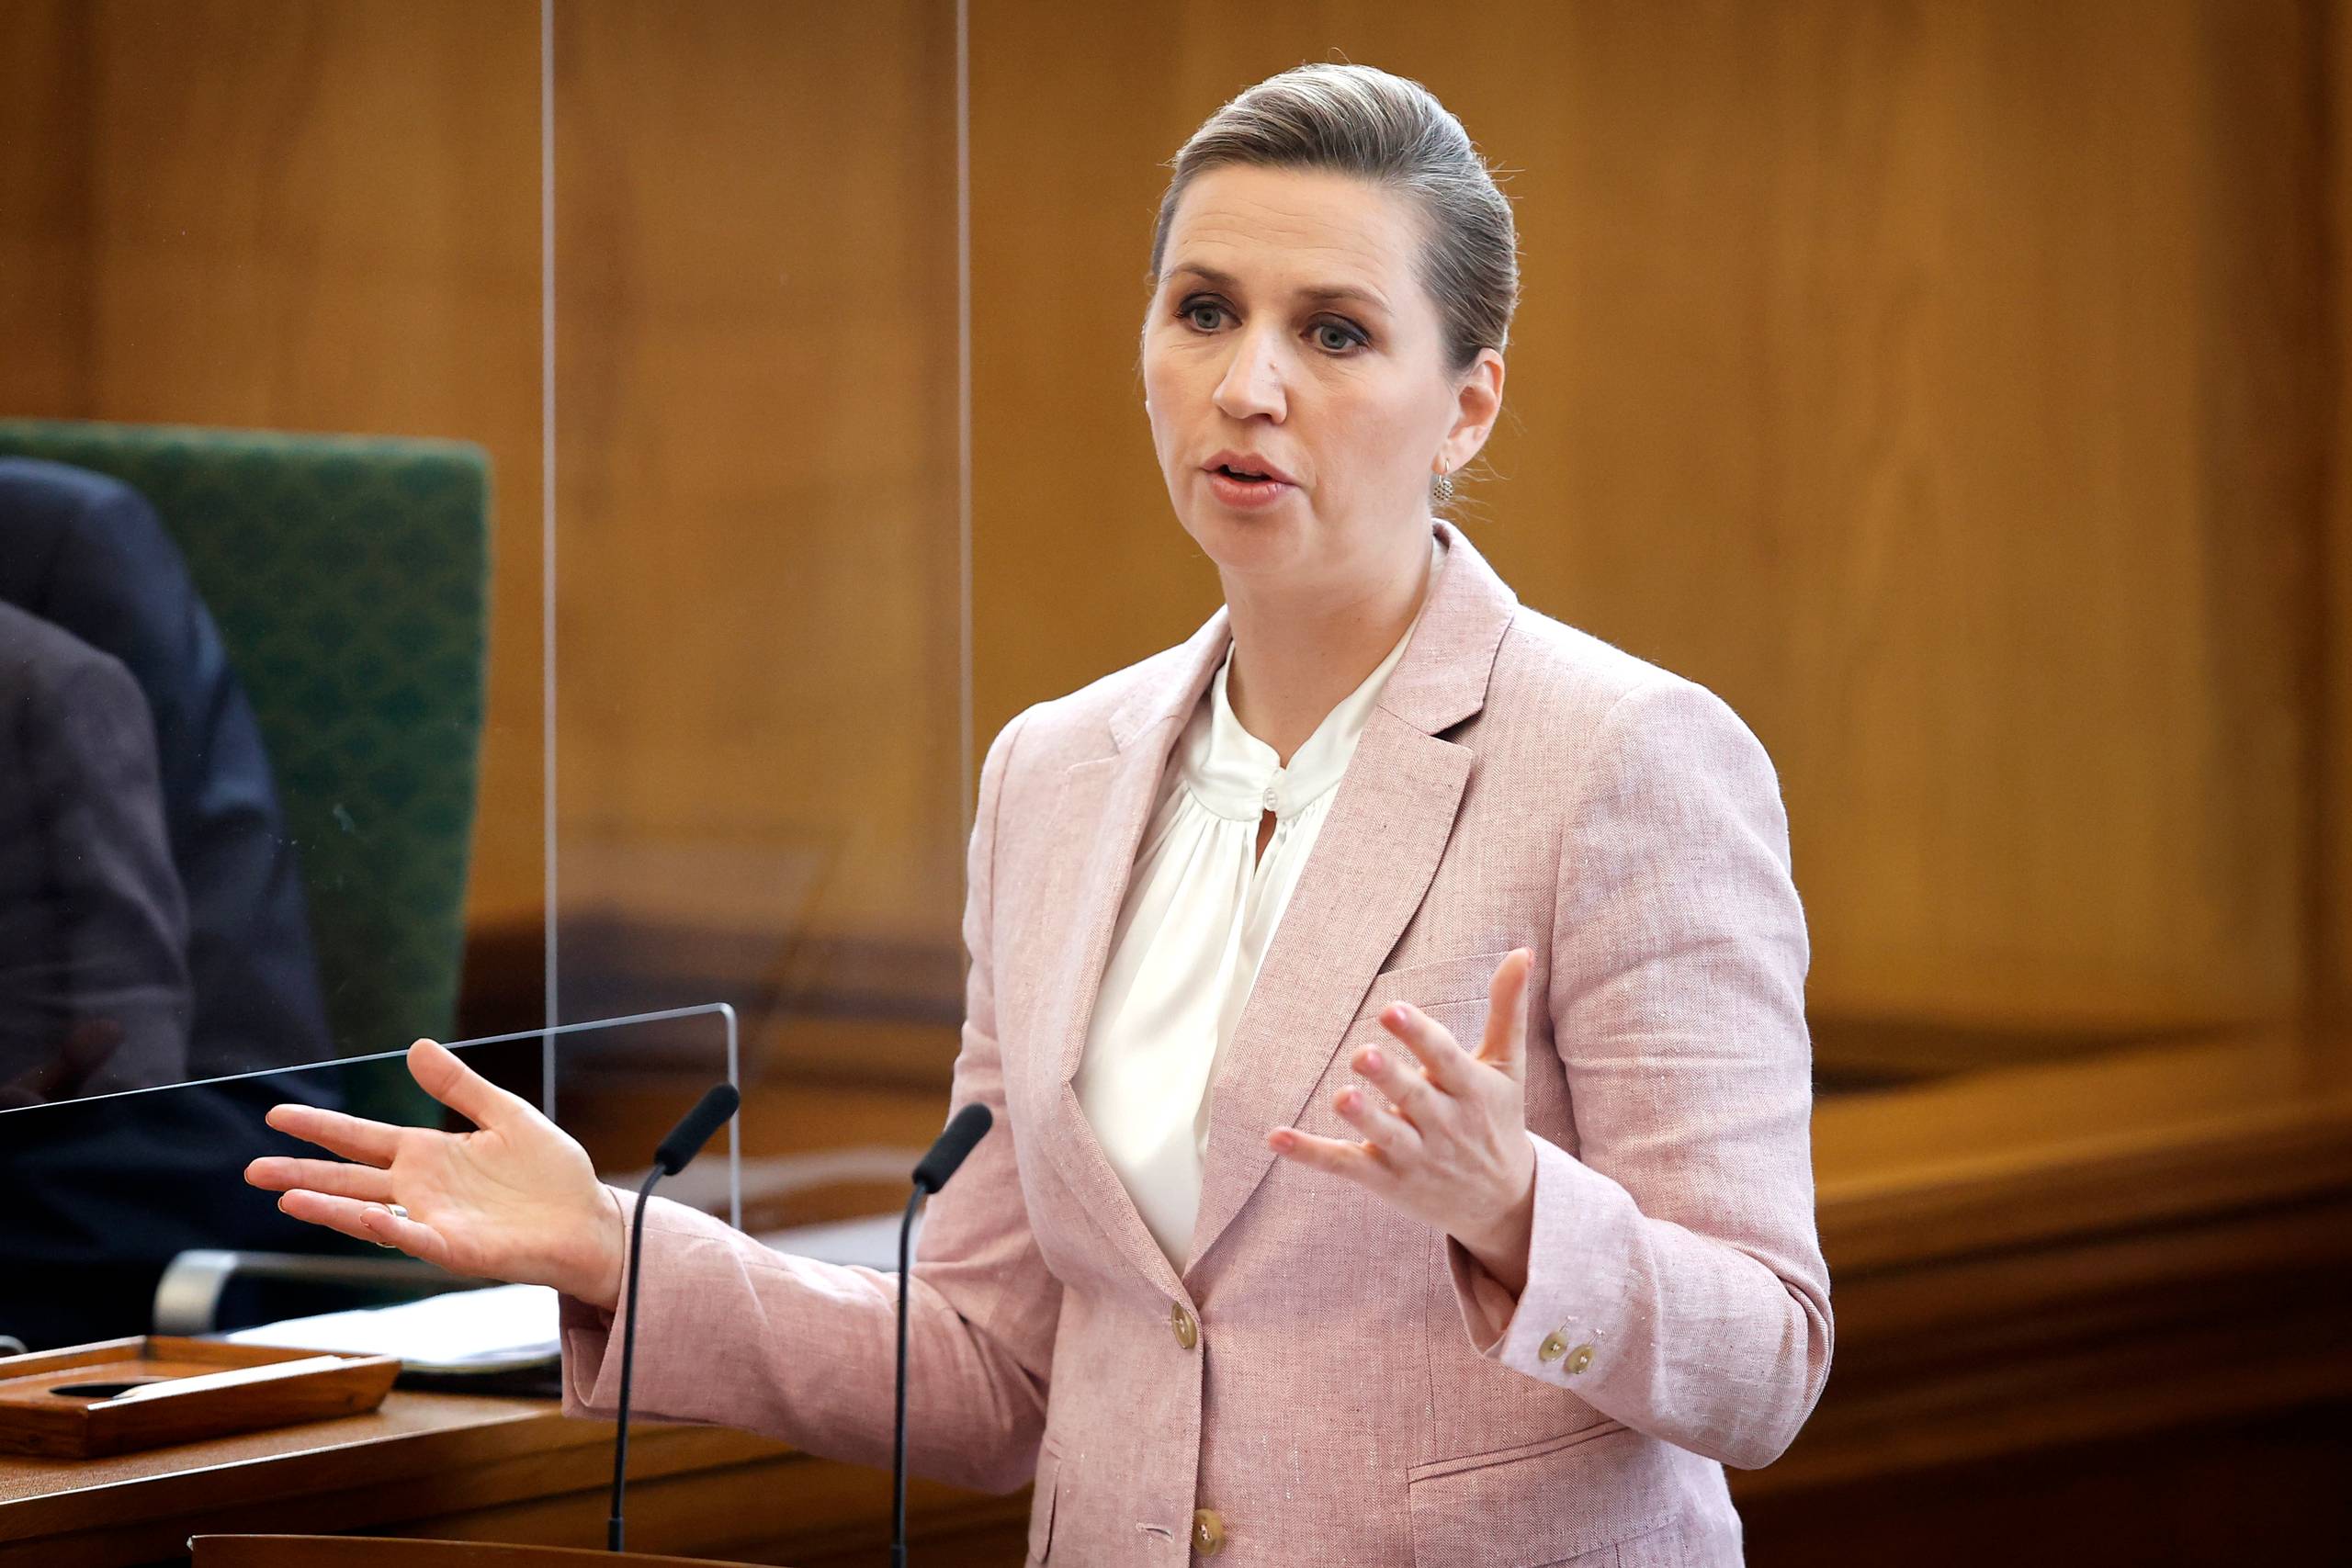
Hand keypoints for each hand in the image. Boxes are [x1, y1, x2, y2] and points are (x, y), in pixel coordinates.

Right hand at [245, 1038, 627, 1309]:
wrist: (588, 1220)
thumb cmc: (549, 1173)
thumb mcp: (505, 1114)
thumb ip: (459, 1086)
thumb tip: (415, 1048)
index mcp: (429, 1155)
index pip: (362, 1138)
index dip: (321, 1127)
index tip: (276, 1115)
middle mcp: (422, 1191)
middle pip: (349, 1179)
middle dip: (302, 1174)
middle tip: (252, 1169)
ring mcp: (435, 1222)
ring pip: (368, 1213)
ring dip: (328, 1206)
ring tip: (284, 1197)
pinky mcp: (459, 1249)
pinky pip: (416, 1238)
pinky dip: (390, 1229)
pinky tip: (365, 1216)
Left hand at [1267, 948, 1537, 1294]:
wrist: (1503, 1203)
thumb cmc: (1497, 1120)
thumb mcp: (1508, 1068)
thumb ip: (1507, 1010)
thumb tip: (1521, 950)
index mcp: (1472, 1091)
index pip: (1445, 1059)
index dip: (1419, 1036)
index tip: (1394, 1010)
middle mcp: (1445, 1125)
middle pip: (1414, 1098)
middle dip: (1390, 1078)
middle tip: (1363, 1055)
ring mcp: (1415, 1156)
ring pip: (1384, 1136)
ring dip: (1363, 1118)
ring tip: (1342, 1096)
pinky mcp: (1386, 1181)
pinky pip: (1345, 1165)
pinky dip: (1310, 1153)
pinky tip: (1275, 1137)